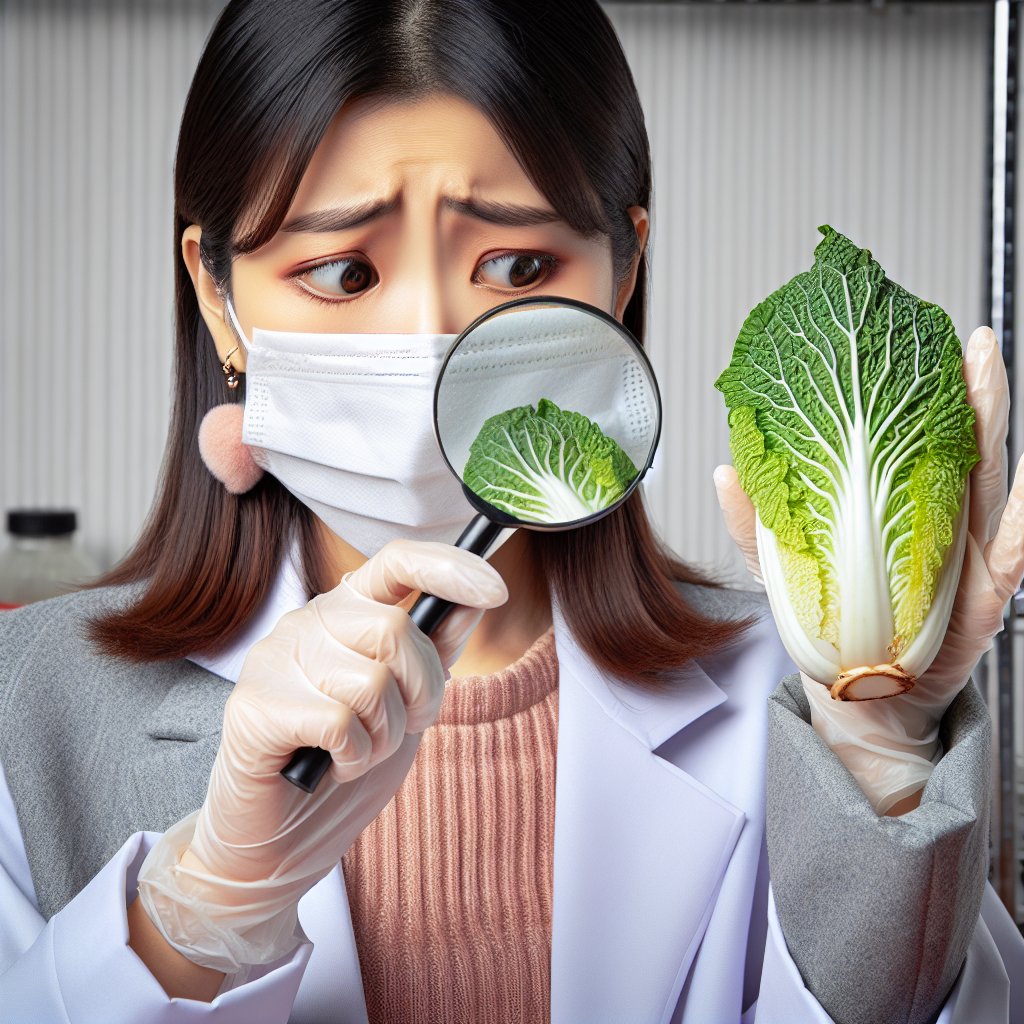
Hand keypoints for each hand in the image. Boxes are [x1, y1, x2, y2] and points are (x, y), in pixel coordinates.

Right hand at [136, 539, 507, 973]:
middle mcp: (308, 621)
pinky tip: (331, 765)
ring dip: (384, 736)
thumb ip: (435, 651)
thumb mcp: (409, 703)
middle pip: (395, 630)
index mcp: (347, 610)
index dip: (451, 567)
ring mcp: (275, 658)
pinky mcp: (254, 705)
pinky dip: (353, 757)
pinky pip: (340, 722)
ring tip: (357, 751)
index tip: (496, 590)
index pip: (398, 560)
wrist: (281, 840)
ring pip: (370, 682)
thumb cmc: (347, 762)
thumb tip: (473, 601)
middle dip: (422, 692)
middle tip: (403, 727)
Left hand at [714, 326, 1023, 811]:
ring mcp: (965, 559)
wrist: (861, 699)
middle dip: (970, 392)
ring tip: (991, 381)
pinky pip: (1009, 552)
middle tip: (971, 342)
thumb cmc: (831, 629)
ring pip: (990, 484)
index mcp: (893, 511)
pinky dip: (1023, 521)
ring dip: (995, 431)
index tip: (908, 339)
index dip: (913, 390)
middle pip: (959, 447)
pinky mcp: (982, 599)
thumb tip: (723, 471)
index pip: (907, 440)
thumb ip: (759, 527)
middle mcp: (937, 525)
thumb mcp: (783, 574)